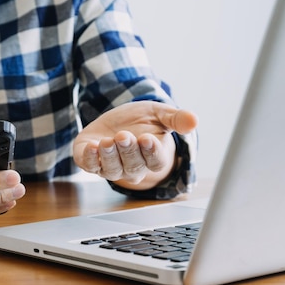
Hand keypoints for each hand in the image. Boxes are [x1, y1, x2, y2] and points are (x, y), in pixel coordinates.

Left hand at [73, 101, 197, 189]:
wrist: (117, 120)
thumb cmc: (141, 120)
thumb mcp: (160, 114)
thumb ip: (176, 119)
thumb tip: (194, 120)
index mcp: (153, 158)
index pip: (156, 162)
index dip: (152, 152)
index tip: (147, 139)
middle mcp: (133, 168)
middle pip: (133, 166)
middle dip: (128, 151)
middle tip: (124, 136)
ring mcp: (111, 167)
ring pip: (112, 169)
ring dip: (109, 156)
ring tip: (107, 141)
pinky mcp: (91, 162)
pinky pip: (90, 166)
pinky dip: (89, 158)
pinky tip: (91, 147)